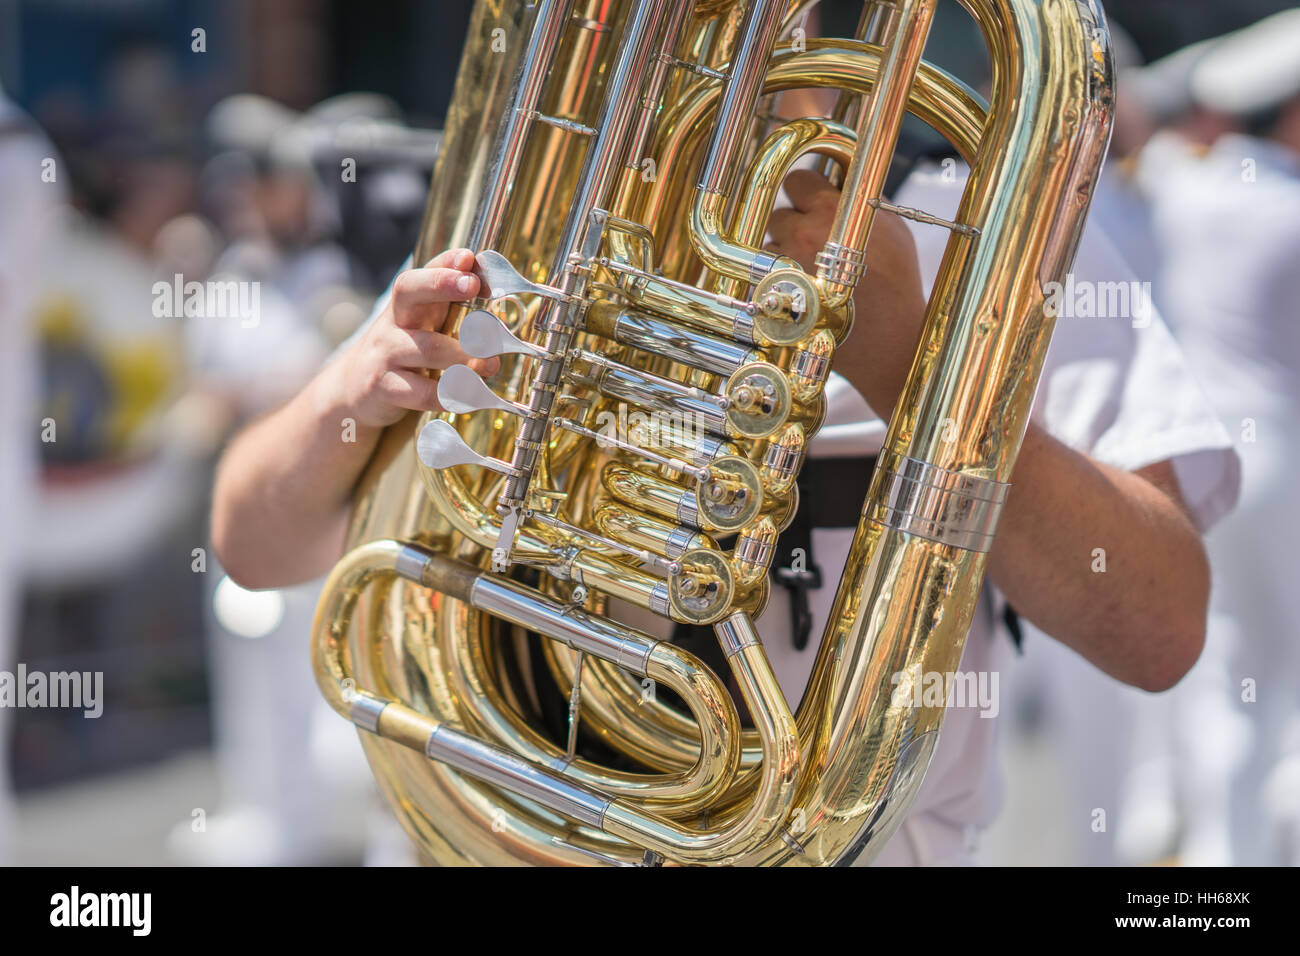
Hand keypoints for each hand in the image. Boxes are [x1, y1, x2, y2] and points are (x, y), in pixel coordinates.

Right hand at [320, 248, 498, 428]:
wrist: (354, 390)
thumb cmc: (404, 350)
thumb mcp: (421, 322)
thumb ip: (449, 299)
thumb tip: (480, 274)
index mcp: (407, 304)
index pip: (420, 272)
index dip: (443, 266)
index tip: (468, 260)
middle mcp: (393, 322)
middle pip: (409, 290)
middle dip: (442, 284)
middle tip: (474, 287)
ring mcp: (385, 354)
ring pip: (427, 348)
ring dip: (465, 356)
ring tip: (490, 364)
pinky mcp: (383, 389)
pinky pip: (422, 393)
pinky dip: (451, 396)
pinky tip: (471, 397)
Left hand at [766, 170, 927, 417]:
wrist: (888, 339)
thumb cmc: (896, 283)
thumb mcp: (893, 227)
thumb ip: (863, 196)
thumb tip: (841, 177)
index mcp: (831, 211)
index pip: (797, 180)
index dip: (807, 191)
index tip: (814, 201)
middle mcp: (802, 234)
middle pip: (779, 213)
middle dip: (795, 224)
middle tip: (816, 241)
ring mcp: (785, 265)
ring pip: (769, 244)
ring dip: (785, 252)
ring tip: (813, 270)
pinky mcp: (775, 292)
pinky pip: (766, 273)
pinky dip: (780, 277)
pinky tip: (805, 288)